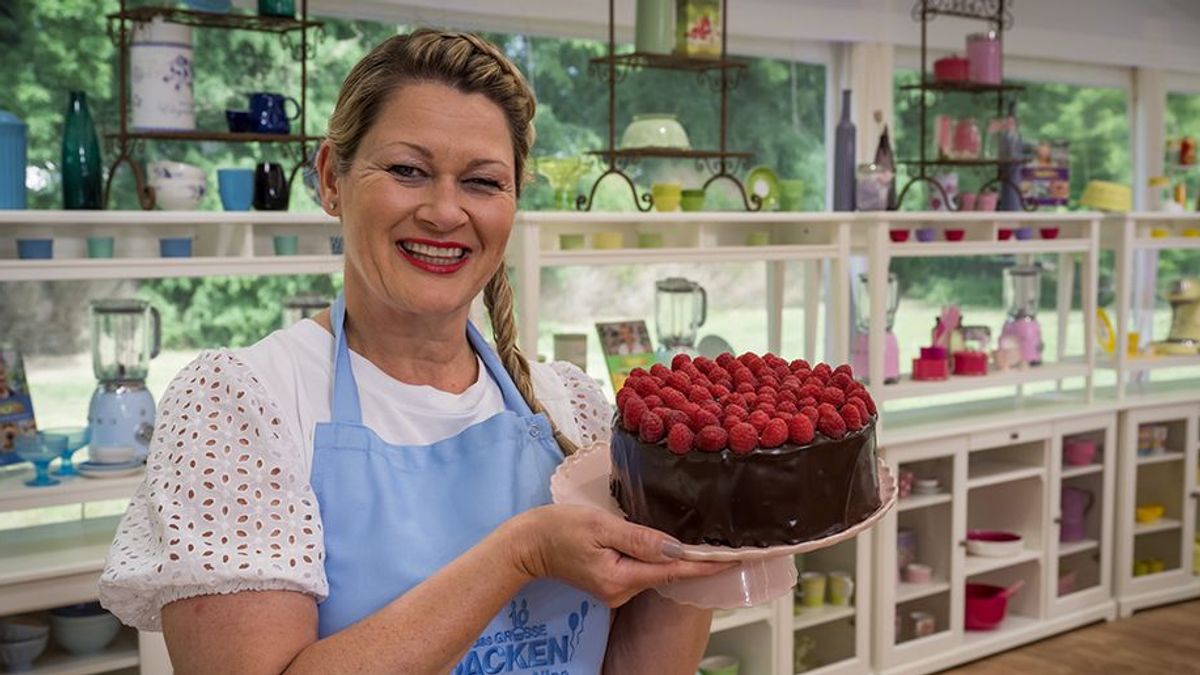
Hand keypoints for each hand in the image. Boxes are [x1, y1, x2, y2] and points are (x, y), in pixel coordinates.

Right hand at [501, 504, 734, 607]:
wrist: (526, 545)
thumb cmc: (558, 529)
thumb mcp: (600, 526)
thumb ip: (639, 537)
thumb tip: (674, 546)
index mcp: (621, 578)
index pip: (674, 571)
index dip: (706, 565)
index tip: (734, 560)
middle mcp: (622, 591)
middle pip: (667, 572)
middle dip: (695, 559)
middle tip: (727, 543)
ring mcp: (616, 591)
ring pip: (655, 571)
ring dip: (674, 556)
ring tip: (701, 539)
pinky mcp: (611, 583)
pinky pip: (642, 570)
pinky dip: (655, 558)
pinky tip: (664, 544)